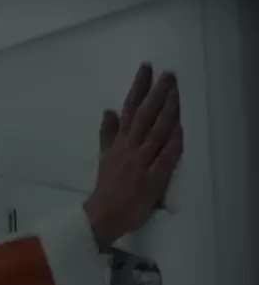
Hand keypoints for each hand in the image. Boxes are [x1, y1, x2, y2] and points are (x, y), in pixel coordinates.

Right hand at [84, 63, 182, 249]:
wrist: (104, 215)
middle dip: (157, 93)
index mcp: (119, 142)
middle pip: (145, 115)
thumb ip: (108, 133)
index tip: (147, 69)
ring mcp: (142, 162)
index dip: (139, 87)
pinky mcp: (152, 178)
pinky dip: (172, 143)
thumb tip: (108, 110)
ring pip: (156, 132)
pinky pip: (164, 158)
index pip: (129, 108)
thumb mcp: (105, 156)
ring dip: (167, 111)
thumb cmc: (107, 188)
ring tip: (176, 93)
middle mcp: (130, 148)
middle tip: (169, 75)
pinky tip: (180, 129)